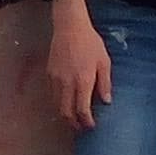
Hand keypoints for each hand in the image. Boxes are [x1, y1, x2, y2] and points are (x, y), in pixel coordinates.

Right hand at [44, 0, 111, 130]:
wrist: (70, 27)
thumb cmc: (90, 43)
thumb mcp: (104, 62)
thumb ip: (105, 83)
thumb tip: (106, 101)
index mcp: (83, 81)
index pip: (82, 110)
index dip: (86, 121)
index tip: (91, 126)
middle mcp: (67, 83)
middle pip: (66, 112)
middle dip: (73, 123)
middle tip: (80, 127)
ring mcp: (56, 79)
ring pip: (57, 105)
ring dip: (64, 114)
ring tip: (72, 118)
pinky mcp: (49, 74)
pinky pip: (52, 94)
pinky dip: (58, 103)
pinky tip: (65, 102)